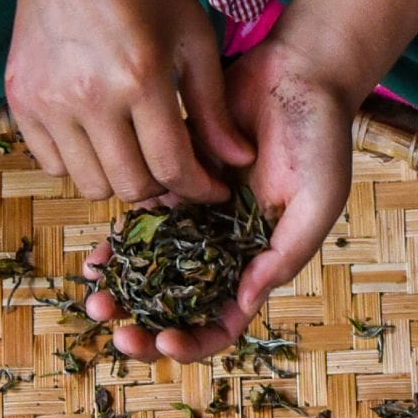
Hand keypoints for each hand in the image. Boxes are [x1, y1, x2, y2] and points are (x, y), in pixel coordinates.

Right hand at [6, 0, 251, 204]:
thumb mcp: (192, 36)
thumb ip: (213, 105)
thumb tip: (239, 160)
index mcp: (140, 78)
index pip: (172, 166)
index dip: (200, 188)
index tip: (214, 188)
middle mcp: (90, 99)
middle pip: (131, 185)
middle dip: (164, 189)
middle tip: (176, 172)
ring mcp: (49, 105)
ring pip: (90, 185)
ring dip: (121, 180)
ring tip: (137, 154)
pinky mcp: (21, 104)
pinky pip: (53, 166)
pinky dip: (81, 165)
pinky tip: (100, 138)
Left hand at [85, 31, 355, 361]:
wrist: (297, 73)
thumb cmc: (321, 138)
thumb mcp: (318, 201)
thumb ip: (285, 253)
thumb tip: (244, 301)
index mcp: (261, 263)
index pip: (225, 320)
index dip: (195, 342)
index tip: (164, 343)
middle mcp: (225, 248)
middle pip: (181, 306)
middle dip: (147, 326)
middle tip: (116, 331)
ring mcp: (198, 218)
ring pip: (154, 270)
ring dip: (125, 291)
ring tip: (96, 299)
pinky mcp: (175, 183)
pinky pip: (141, 222)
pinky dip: (118, 245)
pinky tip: (96, 259)